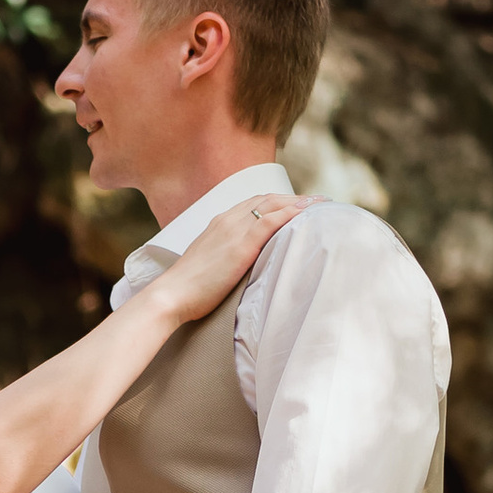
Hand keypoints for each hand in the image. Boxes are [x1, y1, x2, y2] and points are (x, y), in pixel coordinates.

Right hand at [160, 188, 312, 323]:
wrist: (172, 294)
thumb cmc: (188, 289)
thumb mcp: (210, 265)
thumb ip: (226, 258)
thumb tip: (241, 267)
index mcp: (219, 224)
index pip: (253, 204)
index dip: (277, 201)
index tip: (295, 204)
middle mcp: (227, 220)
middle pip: (266, 199)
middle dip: (293, 197)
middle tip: (316, 200)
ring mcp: (234, 230)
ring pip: (272, 205)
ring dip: (299, 201)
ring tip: (320, 202)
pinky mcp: (241, 245)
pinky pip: (271, 221)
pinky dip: (291, 213)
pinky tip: (307, 212)